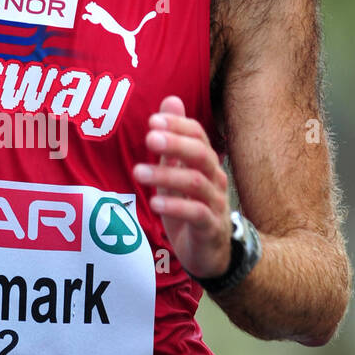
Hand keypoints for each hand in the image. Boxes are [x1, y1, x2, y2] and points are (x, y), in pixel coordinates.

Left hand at [132, 95, 231, 279]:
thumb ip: (174, 141)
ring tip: (138, 172)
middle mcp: (215, 180)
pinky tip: (154, 203)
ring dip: (166, 175)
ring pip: (197, 183)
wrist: (210, 255)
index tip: (152, 121)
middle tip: (149, 138)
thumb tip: (171, 100)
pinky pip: (197, 213)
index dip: (178, 126)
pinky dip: (176, 207)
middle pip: (201, 154)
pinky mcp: (211, 229)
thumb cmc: (192, 209)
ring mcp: (216, 204)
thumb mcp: (178, 173)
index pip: (198, 136)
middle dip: (175, 144)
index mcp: (206, 164)